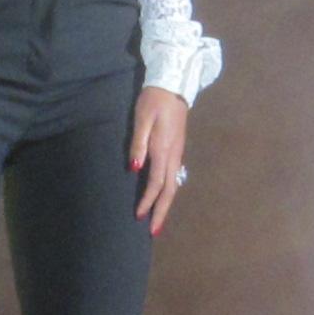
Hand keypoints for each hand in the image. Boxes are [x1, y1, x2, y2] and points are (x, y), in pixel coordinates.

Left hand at [130, 86, 188, 236]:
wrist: (174, 84)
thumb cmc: (154, 100)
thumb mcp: (142, 119)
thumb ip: (138, 144)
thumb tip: (135, 170)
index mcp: (163, 149)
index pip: (156, 183)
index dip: (148, 201)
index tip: (139, 217)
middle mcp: (174, 154)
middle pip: (170, 189)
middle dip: (162, 211)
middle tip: (154, 231)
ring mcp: (178, 151)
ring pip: (174, 183)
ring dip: (166, 202)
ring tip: (158, 218)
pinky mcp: (177, 147)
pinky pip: (174, 175)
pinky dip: (168, 190)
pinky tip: (163, 194)